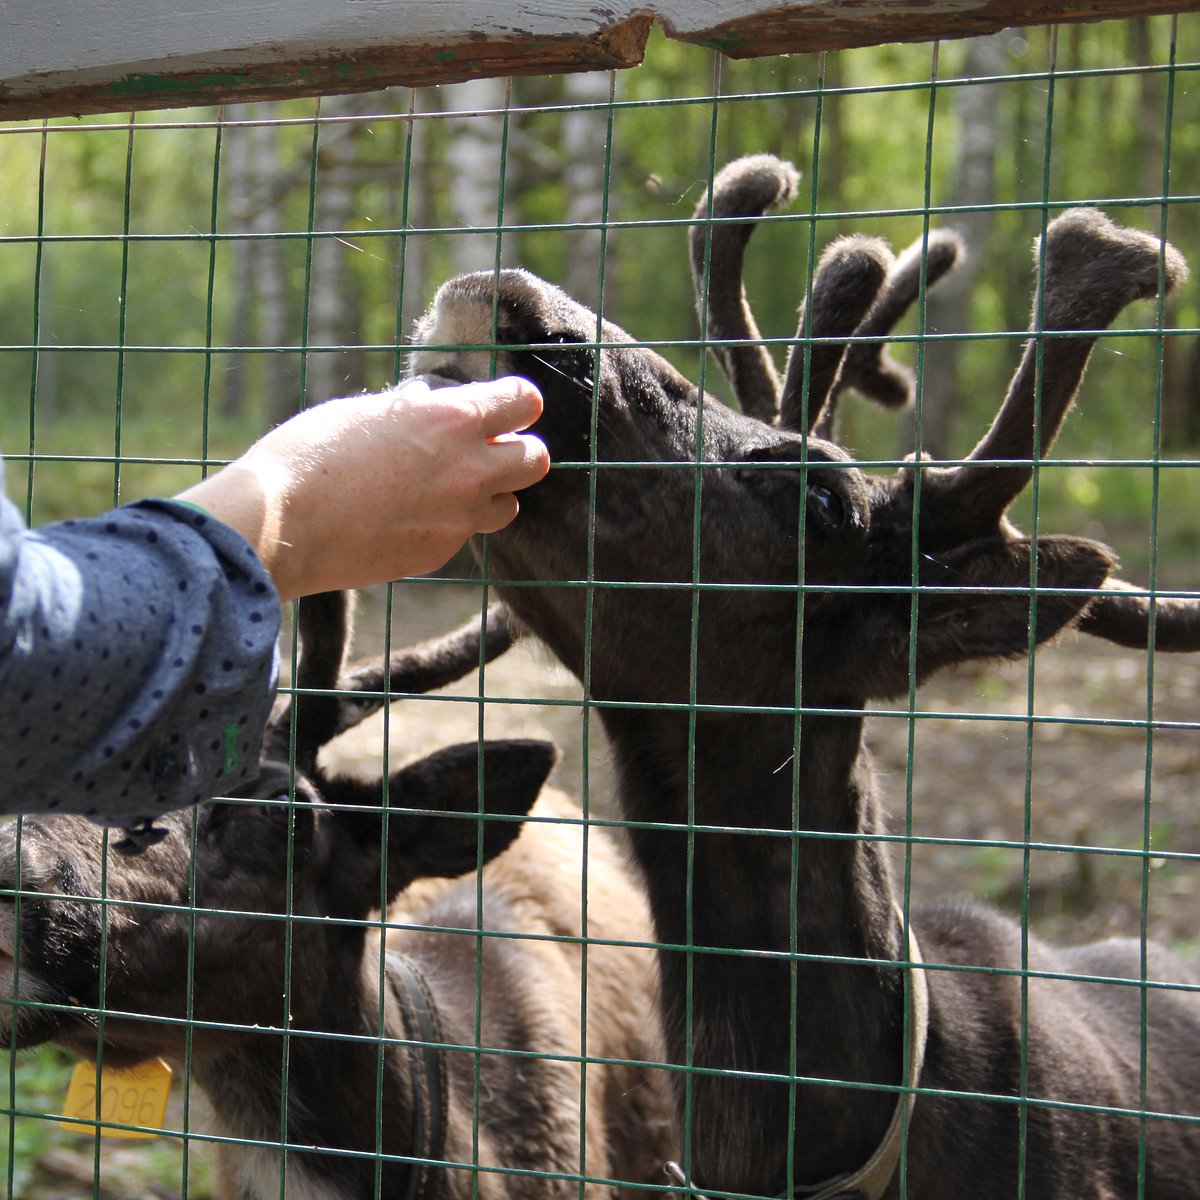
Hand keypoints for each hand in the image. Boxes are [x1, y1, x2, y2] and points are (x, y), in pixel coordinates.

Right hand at [178, 377, 548, 599]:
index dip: (515, 403)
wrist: (281, 523)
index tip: (501, 408)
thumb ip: (411, 411)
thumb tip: (425, 403)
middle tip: (485, 452)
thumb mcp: (365, 413)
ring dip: (490, 495)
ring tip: (449, 489)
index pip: (524, 402)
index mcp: (451, 418)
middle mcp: (468, 469)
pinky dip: (448, 525)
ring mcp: (458, 517)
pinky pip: (463, 535)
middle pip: (536, 460)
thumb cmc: (310, 455)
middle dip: (517, 452)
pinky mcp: (439, 553)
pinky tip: (407, 518)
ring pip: (509, 506)